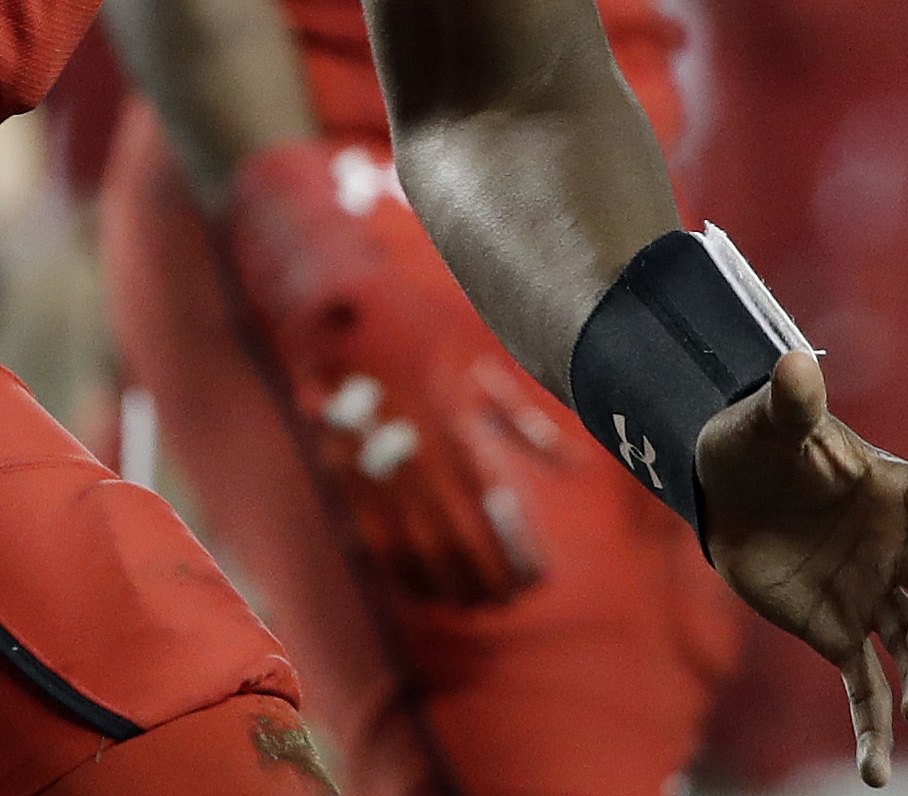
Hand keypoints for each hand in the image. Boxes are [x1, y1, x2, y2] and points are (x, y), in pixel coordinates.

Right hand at [224, 143, 556, 606]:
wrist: (332, 304)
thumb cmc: (415, 327)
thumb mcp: (476, 361)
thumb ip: (524, 418)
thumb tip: (574, 465)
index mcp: (455, 423)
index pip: (494, 510)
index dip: (516, 553)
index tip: (537, 579)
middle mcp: (417, 452)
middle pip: (457, 540)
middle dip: (485, 579)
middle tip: (506, 602)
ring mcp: (375, 466)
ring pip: (413, 548)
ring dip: (445, 584)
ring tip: (471, 604)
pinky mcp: (341, 471)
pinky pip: (370, 536)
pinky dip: (395, 569)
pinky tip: (416, 588)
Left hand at [695, 349, 907, 785]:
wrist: (722, 490)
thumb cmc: (756, 441)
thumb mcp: (767, 418)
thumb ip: (790, 400)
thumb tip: (794, 363)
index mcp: (892, 489)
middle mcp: (894, 548)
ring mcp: (870, 595)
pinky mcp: (837, 633)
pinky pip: (864, 687)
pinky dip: (873, 728)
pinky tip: (876, 773)